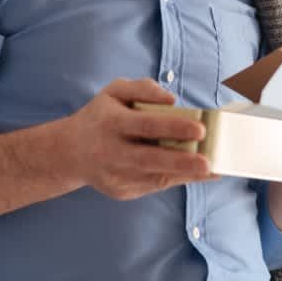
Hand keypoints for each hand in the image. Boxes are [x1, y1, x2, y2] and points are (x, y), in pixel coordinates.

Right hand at [63, 78, 216, 200]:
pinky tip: (196, 174)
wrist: (69, 152)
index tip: (200, 129)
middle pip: (149, 159)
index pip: (144, 125)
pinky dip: (177, 180)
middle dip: (181, 161)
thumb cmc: (100, 117)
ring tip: (211, 169)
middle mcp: (111, 151)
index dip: (172, 127)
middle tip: (208, 162)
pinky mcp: (121, 191)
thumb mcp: (113, 92)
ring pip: (155, 178)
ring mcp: (115, 175)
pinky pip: (153, 186)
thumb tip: (171, 100)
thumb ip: (142, 88)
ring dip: (185, 175)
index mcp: (110, 123)